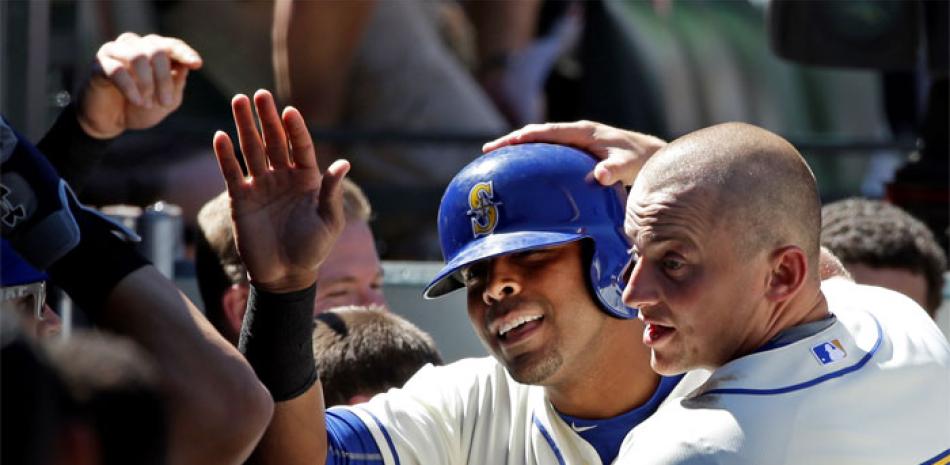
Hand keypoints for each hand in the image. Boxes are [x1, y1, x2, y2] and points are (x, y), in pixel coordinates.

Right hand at [77, 32, 202, 138]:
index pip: (172, 45)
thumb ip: (176, 85)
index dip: (185, 53)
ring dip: (147, 84)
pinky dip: (131, 88)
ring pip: (137, 56)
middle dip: (164, 79)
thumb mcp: (167, 102)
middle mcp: (135, 45)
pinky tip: (137, 101)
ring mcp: (115, 52)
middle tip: (165, 102)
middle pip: (156, 50)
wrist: (112, 122)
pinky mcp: (99, 64)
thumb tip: (184, 68)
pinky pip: (118, 70)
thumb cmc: (142, 108)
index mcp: (154, 51)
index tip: (197, 64)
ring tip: (146, 104)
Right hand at [213, 90, 349, 292]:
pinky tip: (220, 136)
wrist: (285, 276)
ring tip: (238, 101)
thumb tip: (343, 163)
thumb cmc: (313, 250)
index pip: (301, 147)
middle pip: (274, 141)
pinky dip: (226, 156)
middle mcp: (284, 178)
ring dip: (245, 127)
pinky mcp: (242, 199)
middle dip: (266, 118)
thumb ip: (331, 192)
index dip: (295, 129)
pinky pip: (233, 173)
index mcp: (308, 180)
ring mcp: (262, 186)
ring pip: (252, 150)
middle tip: (259, 94)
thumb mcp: (329, 222)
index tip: (289, 110)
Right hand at [482, 120, 666, 185]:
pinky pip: (550, 152)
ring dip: (520, 149)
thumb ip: (613, 170)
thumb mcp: (627, 165)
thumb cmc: (639, 160)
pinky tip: (525, 173)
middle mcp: (575, 132)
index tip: (499, 146)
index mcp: (581, 131)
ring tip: (499, 161)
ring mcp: (576, 141)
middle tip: (487, 152)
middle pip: (536, 134)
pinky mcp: (578, 151)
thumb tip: (600, 176)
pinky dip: (534, 158)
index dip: (520, 138)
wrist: (651, 156)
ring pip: (541, 143)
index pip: (544, 132)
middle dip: (511, 142)